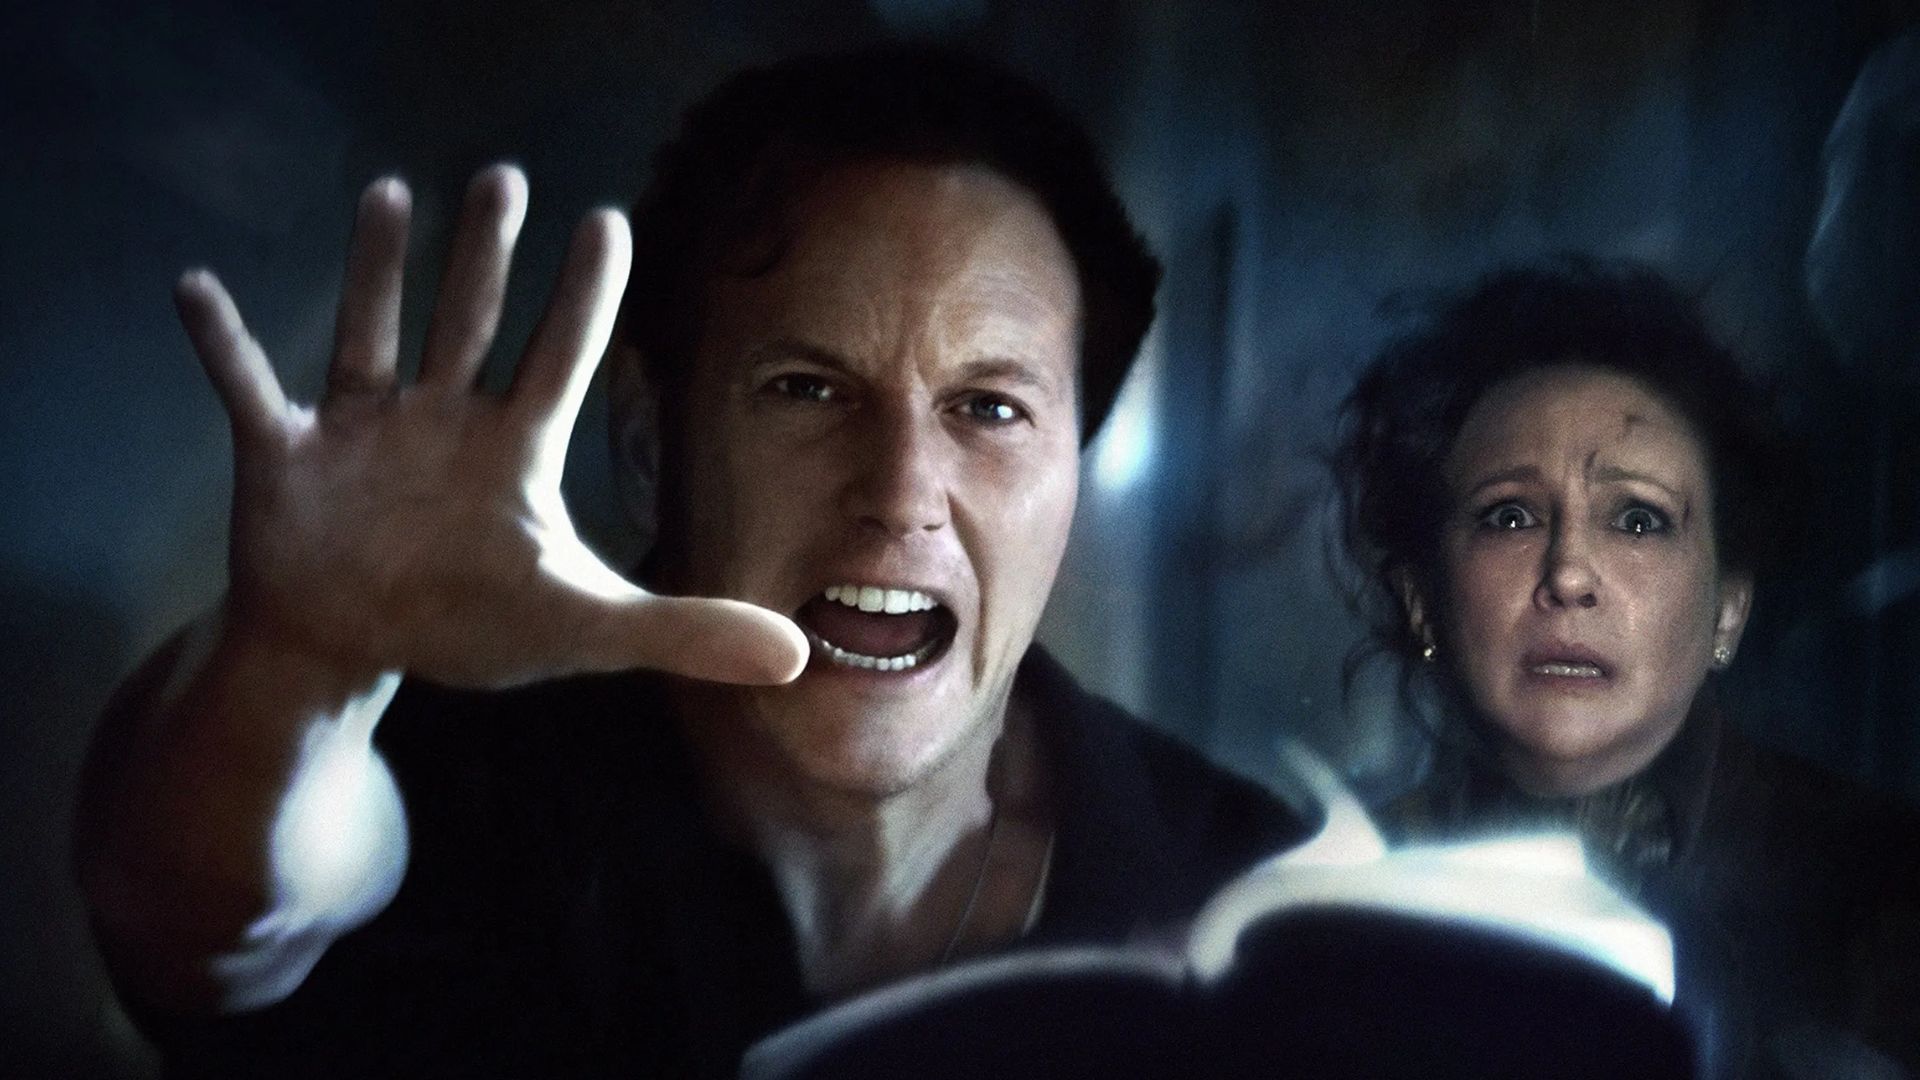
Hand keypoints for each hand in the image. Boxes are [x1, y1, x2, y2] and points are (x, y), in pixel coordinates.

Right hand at [175, 164, 807, 688]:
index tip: (608, 218)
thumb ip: (686, 631)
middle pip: (469, 318)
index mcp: (514, 447)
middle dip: (484, 251)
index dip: (583, 294)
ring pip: (370, 331)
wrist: (360, 645)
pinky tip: (194, 288)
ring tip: (389, 192)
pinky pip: (247, 391)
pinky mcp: (286, 456)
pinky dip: (221, 346)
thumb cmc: (473, 620)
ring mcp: (361, 430)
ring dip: (377, 269)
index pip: (560, 354)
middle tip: (505, 177)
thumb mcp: (584, 627)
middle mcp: (442, 418)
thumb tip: (800, 658)